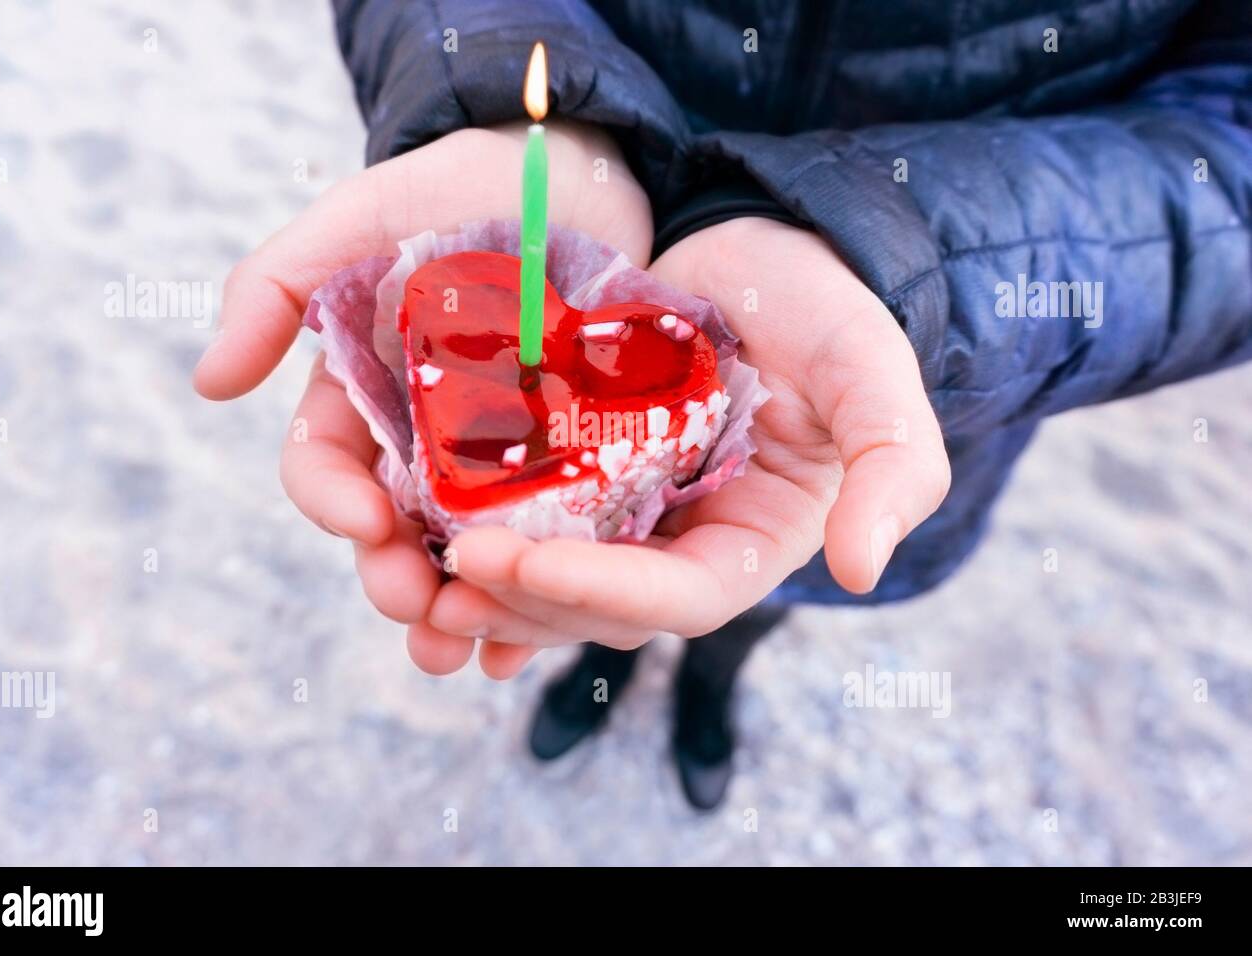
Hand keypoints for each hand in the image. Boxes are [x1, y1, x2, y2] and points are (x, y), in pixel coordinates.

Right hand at [193, 121, 653, 676]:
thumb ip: (274, 287)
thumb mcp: (357, 221)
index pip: (324, 468)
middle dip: (397, 578)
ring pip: (467, 550)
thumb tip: (208, 384)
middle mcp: (420, 440)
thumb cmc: (457, 186)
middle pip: (393, 531)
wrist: (572, 173)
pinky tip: (548, 622)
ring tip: (477, 646)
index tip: (365, 521)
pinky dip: (542, 584)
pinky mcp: (571, 462)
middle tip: (422, 610)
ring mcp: (495, 458)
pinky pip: (550, 535)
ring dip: (464, 607)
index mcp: (360, 395)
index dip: (333, 504)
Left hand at [414, 218, 950, 675]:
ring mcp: (621, 512)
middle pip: (597, 606)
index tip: (517, 566)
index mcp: (747, 542)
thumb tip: (860, 570)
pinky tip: (407, 529)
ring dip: (481, 589)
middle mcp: (678, 543)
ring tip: (404, 575)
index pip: (677, 597)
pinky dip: (466, 531)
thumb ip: (892, 466)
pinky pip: (517, 515)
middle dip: (520, 603)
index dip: (600, 593)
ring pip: (546, 576)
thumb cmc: (826, 309)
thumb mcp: (873, 374)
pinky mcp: (573, 468)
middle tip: (439, 586)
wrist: (761, 249)